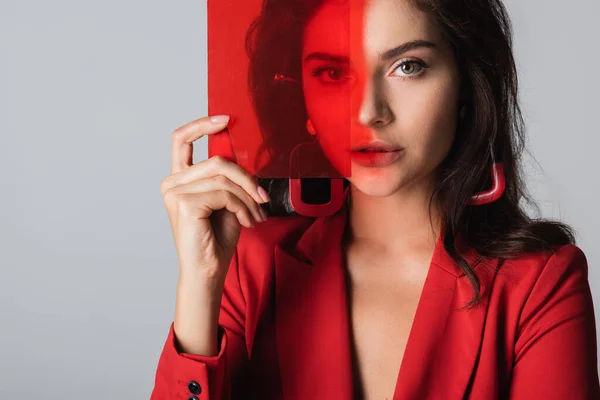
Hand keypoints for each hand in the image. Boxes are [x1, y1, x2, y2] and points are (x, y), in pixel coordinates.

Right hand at [160, 115, 269, 280]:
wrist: (209, 270)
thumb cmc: (217, 238)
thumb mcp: (226, 199)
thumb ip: (227, 177)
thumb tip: (242, 154)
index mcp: (179, 178)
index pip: (182, 140)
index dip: (202, 125)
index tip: (225, 118)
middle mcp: (171, 182)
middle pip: (217, 161)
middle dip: (246, 179)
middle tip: (263, 198)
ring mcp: (174, 192)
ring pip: (224, 178)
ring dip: (248, 198)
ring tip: (257, 215)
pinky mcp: (183, 203)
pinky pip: (224, 193)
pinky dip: (242, 207)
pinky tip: (247, 222)